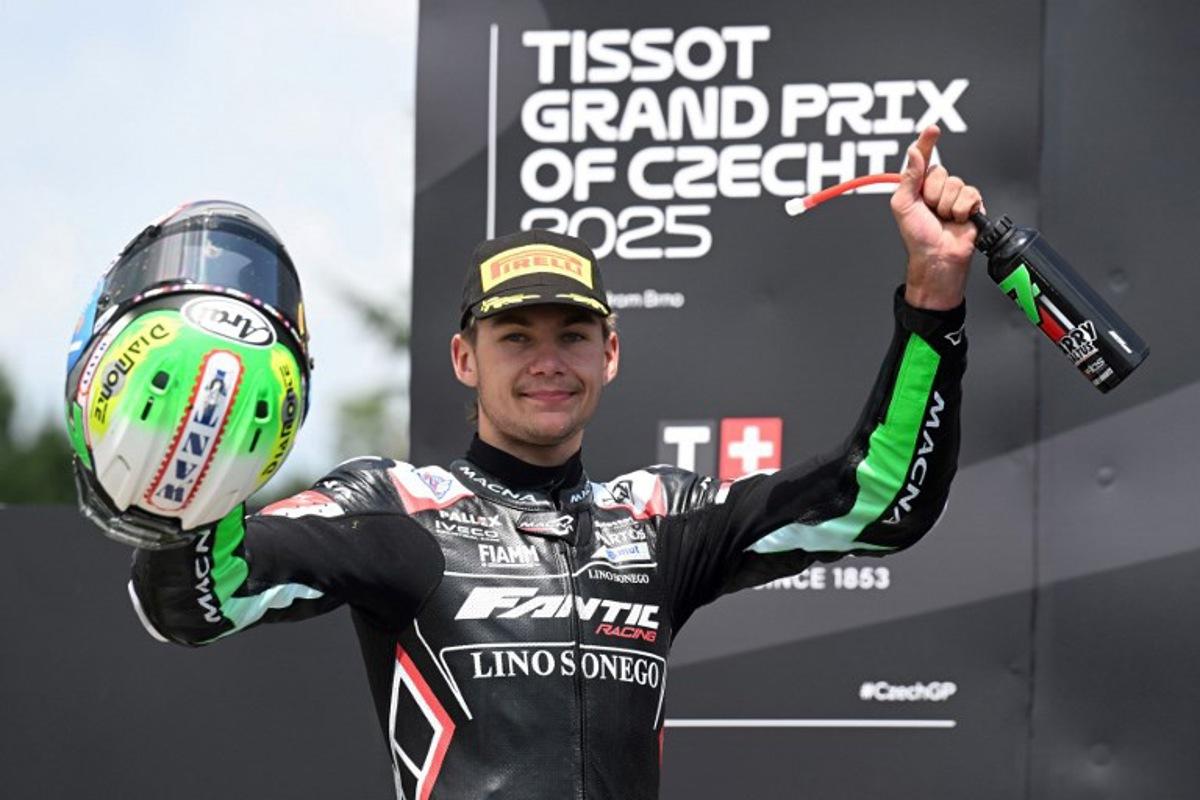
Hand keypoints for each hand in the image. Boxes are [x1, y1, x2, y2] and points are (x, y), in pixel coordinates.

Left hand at [890, 124, 982, 309]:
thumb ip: (909, 178)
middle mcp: (937, 188)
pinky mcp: (972, 203)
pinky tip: (958, 220)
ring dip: (947, 205)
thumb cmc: (918, 236)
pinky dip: (962, 209)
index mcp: (918, 186)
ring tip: (943, 219)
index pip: (923, 159)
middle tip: (930, 211)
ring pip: (956, 183)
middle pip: (941, 171)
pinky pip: (970, 194)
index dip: (927, 143)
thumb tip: (914, 152)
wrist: (938, 256)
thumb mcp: (903, 205)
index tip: (932, 129)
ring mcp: (955, 195)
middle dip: (933, 194)